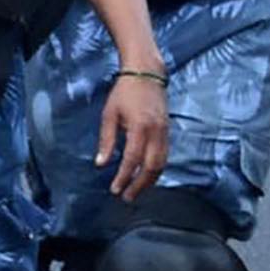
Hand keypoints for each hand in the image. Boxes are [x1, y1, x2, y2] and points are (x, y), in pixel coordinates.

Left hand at [92, 66, 171, 202]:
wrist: (147, 73)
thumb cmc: (124, 92)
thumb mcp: (109, 114)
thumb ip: (106, 140)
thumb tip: (101, 164)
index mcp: (139, 127)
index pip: (132, 159)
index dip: (124, 177)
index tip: (115, 189)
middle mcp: (156, 132)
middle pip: (151, 167)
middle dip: (139, 185)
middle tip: (127, 197)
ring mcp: (165, 132)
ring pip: (161, 164)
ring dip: (149, 181)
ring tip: (137, 191)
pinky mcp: (168, 131)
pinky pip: (165, 156)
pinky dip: (156, 169)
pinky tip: (147, 176)